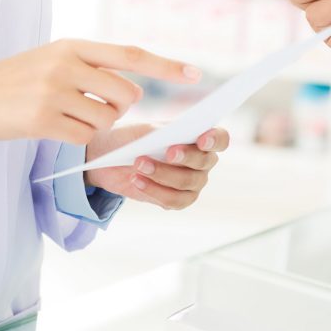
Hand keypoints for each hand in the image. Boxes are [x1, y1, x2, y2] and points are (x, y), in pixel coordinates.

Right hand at [0, 40, 201, 144]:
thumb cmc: (13, 82)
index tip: (197, 73)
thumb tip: (131, 90)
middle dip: (118, 108)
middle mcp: (66, 64)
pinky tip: (51, 129)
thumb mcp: (50, 60)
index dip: (166, 65)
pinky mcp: (43, 120)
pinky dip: (75, 139)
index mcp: (72, 46)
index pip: (131, 54)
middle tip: (90, 108)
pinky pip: (84, 137)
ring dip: (94, 126)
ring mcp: (54, 92)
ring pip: (106, 119)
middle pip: (126, 94)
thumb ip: (87, 67)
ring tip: (63, 117)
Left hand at [84, 124, 229, 209]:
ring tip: (139, 164)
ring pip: (187, 182)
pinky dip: (154, 190)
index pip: (220, 139)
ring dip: (163, 173)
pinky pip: (174, 200)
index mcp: (199, 137)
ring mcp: (192, 182)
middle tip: (168, 152)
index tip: (201, 140)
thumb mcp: (143, 130)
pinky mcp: (178, 200)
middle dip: (186, 157)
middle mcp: (202, 161)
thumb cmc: (132, 138)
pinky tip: (136, 180)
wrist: (110, 157)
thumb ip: (161, 134)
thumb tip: (171, 140)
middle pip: (204, 161)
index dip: (215, 140)